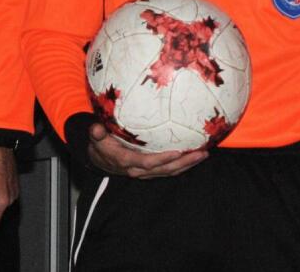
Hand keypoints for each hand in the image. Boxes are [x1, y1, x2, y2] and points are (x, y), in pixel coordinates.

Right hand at [87, 122, 206, 178]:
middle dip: (184, 162)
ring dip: (188, 165)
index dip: (162, 159)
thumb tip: (96, 128)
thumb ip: (97, 134)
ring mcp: (146, 172)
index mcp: (127, 161)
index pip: (147, 163)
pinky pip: (169, 170)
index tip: (178, 151)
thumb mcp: (96, 139)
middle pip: (165, 169)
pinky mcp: (152, 171)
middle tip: (201, 153)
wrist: (101, 160)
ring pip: (170, 171)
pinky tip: (195, 157)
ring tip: (204, 155)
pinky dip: (183, 165)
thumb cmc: (101, 145)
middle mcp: (139, 170)